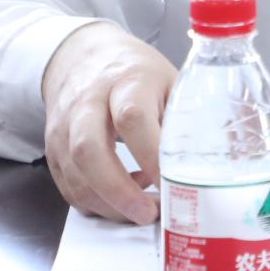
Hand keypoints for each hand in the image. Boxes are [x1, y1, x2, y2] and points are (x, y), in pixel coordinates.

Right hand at [40, 23, 175, 223]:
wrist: (82, 57)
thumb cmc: (135, 72)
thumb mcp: (168, 81)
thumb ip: (185, 119)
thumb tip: (216, 165)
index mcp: (127, 80)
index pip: (132, 118)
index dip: (150, 155)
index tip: (169, 182)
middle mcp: (88, 102)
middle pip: (89, 149)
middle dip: (118, 190)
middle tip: (147, 213)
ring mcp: (65, 125)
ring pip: (75, 174)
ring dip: (107, 203)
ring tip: (139, 211)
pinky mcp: (53, 147)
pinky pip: (67, 185)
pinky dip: (93, 202)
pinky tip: (118, 199)